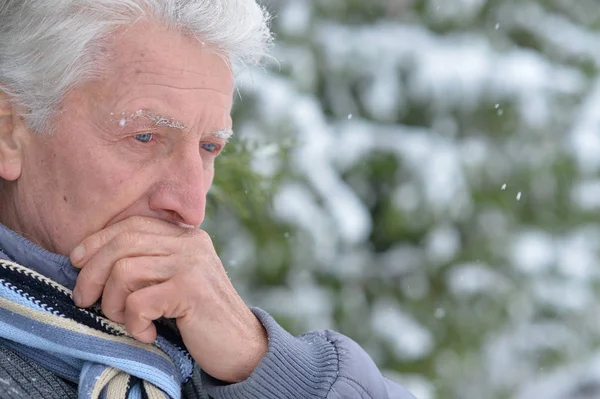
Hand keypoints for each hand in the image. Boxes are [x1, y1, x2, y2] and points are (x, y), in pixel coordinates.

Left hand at [70, 216, 266, 382]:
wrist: (241, 346)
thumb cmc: (200, 317)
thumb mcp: (177, 280)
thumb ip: (151, 262)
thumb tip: (92, 259)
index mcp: (187, 237)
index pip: (133, 224)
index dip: (98, 240)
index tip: (76, 262)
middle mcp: (191, 244)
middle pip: (122, 243)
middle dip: (92, 273)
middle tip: (83, 300)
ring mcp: (192, 265)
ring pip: (123, 272)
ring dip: (113, 304)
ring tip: (128, 321)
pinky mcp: (190, 291)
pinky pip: (138, 302)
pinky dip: (134, 324)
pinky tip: (149, 335)